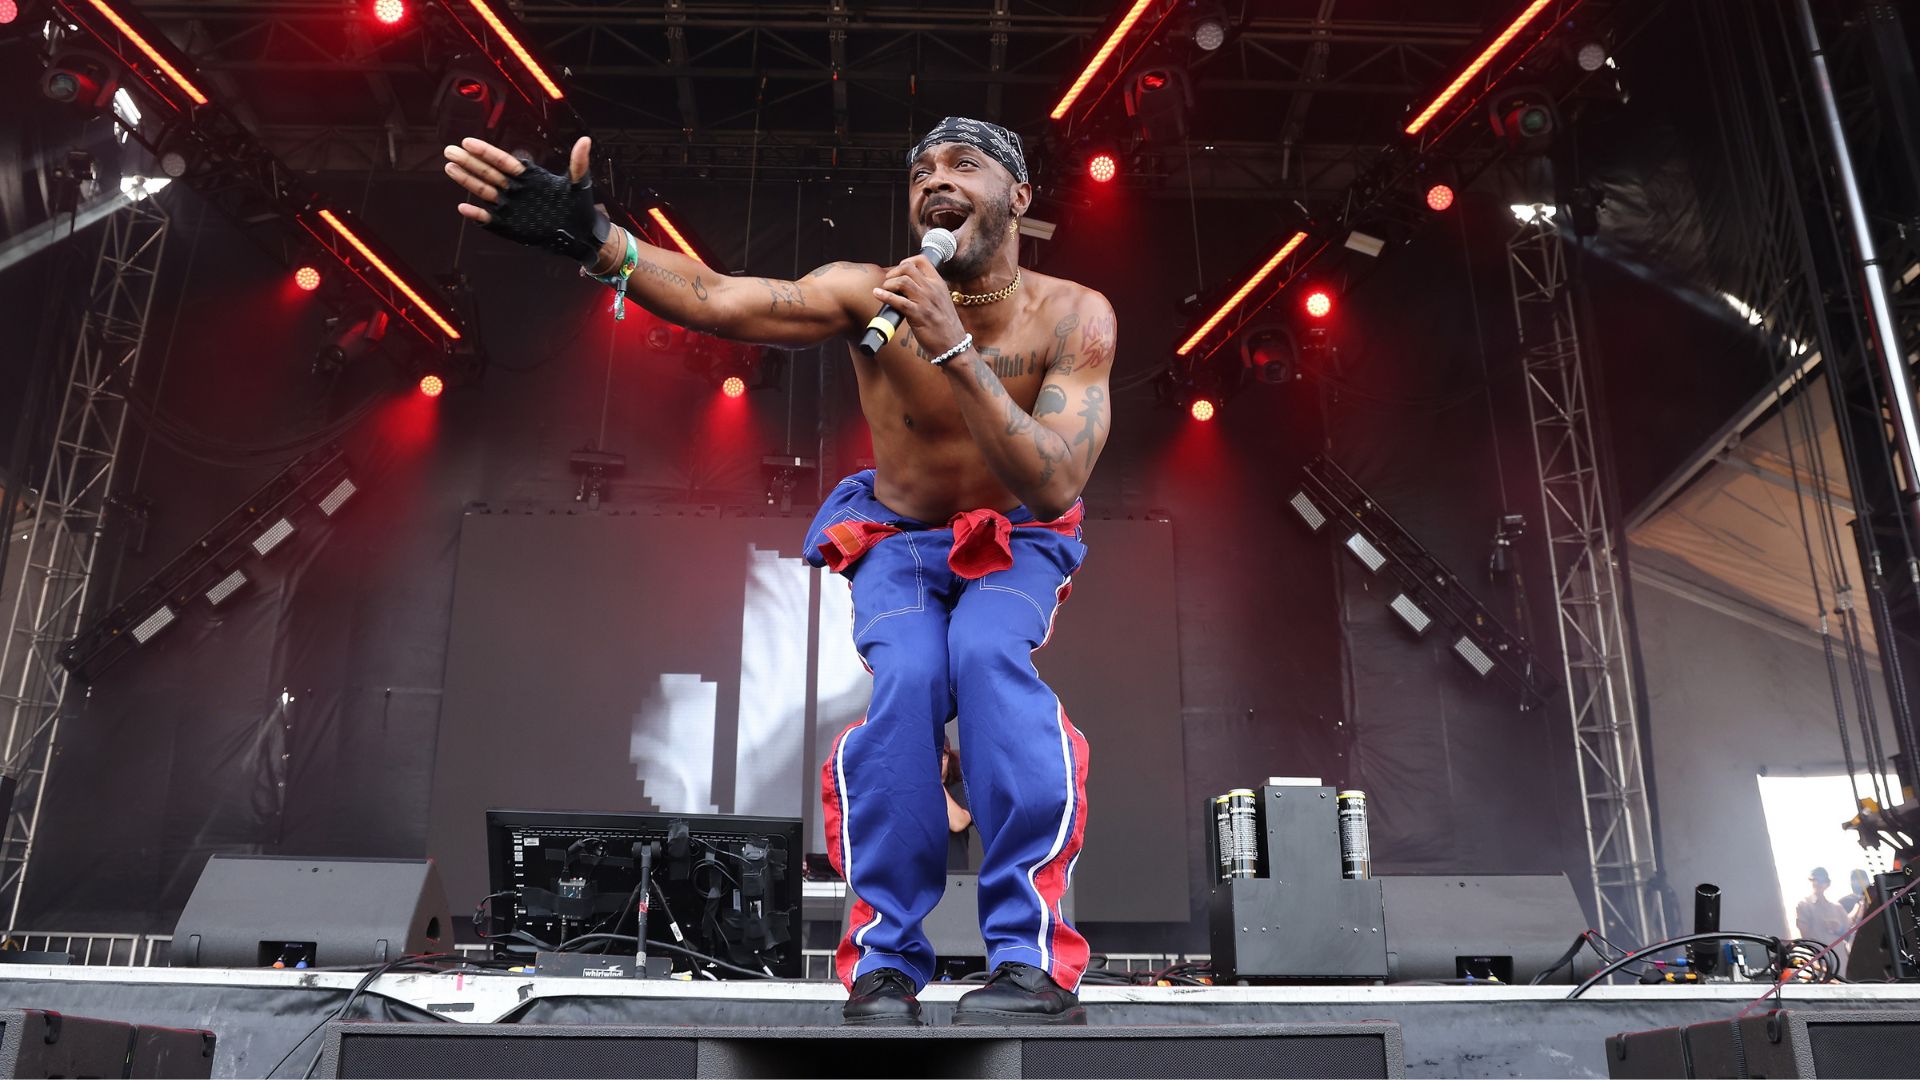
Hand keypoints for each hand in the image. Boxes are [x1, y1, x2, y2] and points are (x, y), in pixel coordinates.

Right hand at [442, 136, 606, 263]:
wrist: (581, 234)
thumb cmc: (579, 207)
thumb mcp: (580, 184)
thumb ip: (578, 163)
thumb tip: (585, 141)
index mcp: (529, 177)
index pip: (503, 162)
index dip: (486, 153)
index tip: (469, 142)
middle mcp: (516, 190)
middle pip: (488, 174)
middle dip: (469, 163)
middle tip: (450, 151)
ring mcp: (511, 207)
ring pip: (484, 192)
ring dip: (467, 181)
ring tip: (450, 168)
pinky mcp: (510, 226)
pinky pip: (489, 220)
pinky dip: (477, 215)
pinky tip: (463, 208)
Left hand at [873, 255, 965, 358]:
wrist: (953, 345)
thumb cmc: (945, 326)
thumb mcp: (940, 301)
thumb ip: (927, 291)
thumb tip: (907, 286)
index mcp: (938, 284)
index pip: (922, 260)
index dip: (906, 261)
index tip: (899, 270)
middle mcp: (932, 289)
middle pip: (908, 268)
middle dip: (893, 272)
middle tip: (888, 281)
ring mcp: (926, 302)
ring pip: (902, 281)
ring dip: (888, 284)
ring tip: (884, 290)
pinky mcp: (919, 315)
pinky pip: (899, 301)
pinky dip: (885, 296)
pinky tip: (878, 294)